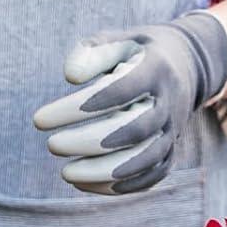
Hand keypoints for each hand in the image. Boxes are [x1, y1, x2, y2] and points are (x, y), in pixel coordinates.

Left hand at [32, 11, 226, 194]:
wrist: (186, 66)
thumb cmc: (135, 53)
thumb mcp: (115, 40)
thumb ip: (90, 53)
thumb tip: (71, 76)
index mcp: (155, 69)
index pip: (119, 90)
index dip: (81, 106)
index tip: (41, 119)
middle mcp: (169, 103)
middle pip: (133, 130)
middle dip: (89, 142)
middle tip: (52, 145)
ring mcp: (172, 130)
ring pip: (144, 159)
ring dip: (103, 172)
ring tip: (66, 174)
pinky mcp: (171, 150)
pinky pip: (151, 176)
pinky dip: (120, 186)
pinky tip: (84, 184)